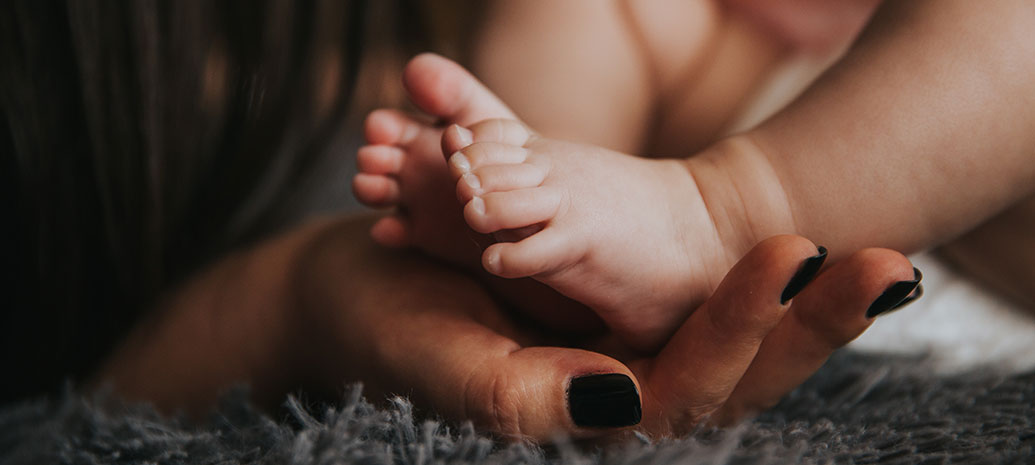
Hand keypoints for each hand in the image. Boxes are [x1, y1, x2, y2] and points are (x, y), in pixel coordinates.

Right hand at [294, 220, 919, 438]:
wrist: (363, 292)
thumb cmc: (391, 332)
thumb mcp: (448, 363)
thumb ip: (524, 399)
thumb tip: (625, 397)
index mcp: (584, 422)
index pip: (688, 390)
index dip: (744, 324)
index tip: (793, 254)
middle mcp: (620, 402)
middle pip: (737, 377)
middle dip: (812, 326)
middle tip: (887, 266)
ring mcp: (626, 362)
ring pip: (734, 347)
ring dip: (806, 307)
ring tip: (876, 259)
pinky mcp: (620, 324)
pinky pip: (703, 310)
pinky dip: (755, 285)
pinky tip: (806, 259)